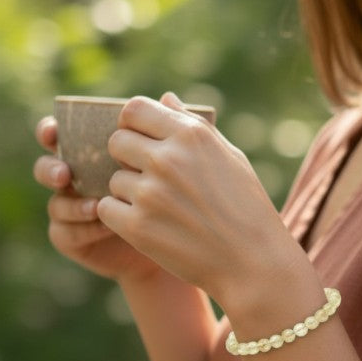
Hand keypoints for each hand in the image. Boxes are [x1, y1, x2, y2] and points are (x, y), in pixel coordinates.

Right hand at [33, 115, 166, 283]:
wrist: (182, 239)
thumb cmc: (178, 194)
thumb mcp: (179, 160)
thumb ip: (170, 130)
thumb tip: (168, 96)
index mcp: (94, 153)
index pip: (66, 135)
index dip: (54, 129)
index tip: (57, 128)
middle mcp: (78, 178)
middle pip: (49, 166)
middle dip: (51, 167)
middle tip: (65, 172)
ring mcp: (73, 209)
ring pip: (56, 202)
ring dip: (70, 203)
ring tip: (94, 205)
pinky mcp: (75, 239)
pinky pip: (65, 233)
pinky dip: (81, 229)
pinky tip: (103, 226)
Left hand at [97, 93, 309, 308]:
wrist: (254, 262)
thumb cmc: (247, 207)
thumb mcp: (230, 157)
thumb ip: (192, 126)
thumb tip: (165, 98)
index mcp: (192, 136)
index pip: (134, 109)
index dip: (132, 124)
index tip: (140, 140)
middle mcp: (168, 158)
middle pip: (116, 142)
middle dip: (127, 158)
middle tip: (150, 179)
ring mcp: (150, 192)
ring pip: (113, 180)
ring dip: (129, 193)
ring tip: (162, 210)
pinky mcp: (137, 226)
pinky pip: (107, 209)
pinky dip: (122, 218)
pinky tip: (151, 226)